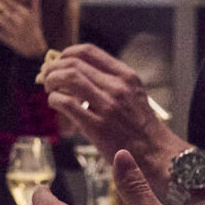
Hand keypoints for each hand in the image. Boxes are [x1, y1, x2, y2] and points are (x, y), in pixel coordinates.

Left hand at [39, 44, 184, 167]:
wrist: (156, 154)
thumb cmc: (141, 127)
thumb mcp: (133, 94)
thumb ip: (109, 82)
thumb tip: (75, 74)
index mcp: (125, 76)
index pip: (88, 51)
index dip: (66, 54)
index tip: (59, 62)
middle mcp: (117, 86)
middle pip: (73, 63)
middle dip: (53, 68)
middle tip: (47, 77)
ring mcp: (107, 106)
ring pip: (68, 78)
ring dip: (52, 81)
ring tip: (49, 89)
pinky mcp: (97, 126)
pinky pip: (66, 103)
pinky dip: (54, 100)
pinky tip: (55, 104)